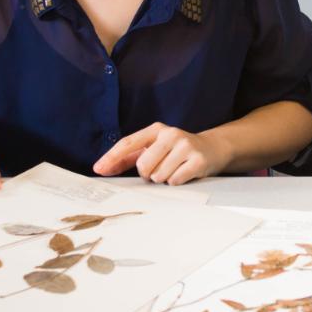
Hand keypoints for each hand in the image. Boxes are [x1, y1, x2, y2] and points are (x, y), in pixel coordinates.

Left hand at [93, 122, 230, 185]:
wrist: (213, 148)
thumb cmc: (177, 151)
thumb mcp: (155, 147)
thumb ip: (129, 156)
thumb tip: (103, 167)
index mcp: (157, 129)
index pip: (128, 143)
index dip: (112, 157)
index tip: (98, 168)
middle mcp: (171, 134)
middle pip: (143, 166)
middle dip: (148, 174)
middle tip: (159, 169)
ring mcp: (185, 146)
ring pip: (158, 176)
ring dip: (163, 179)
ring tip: (174, 169)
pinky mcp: (197, 160)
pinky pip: (174, 181)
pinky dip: (176, 182)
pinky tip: (184, 173)